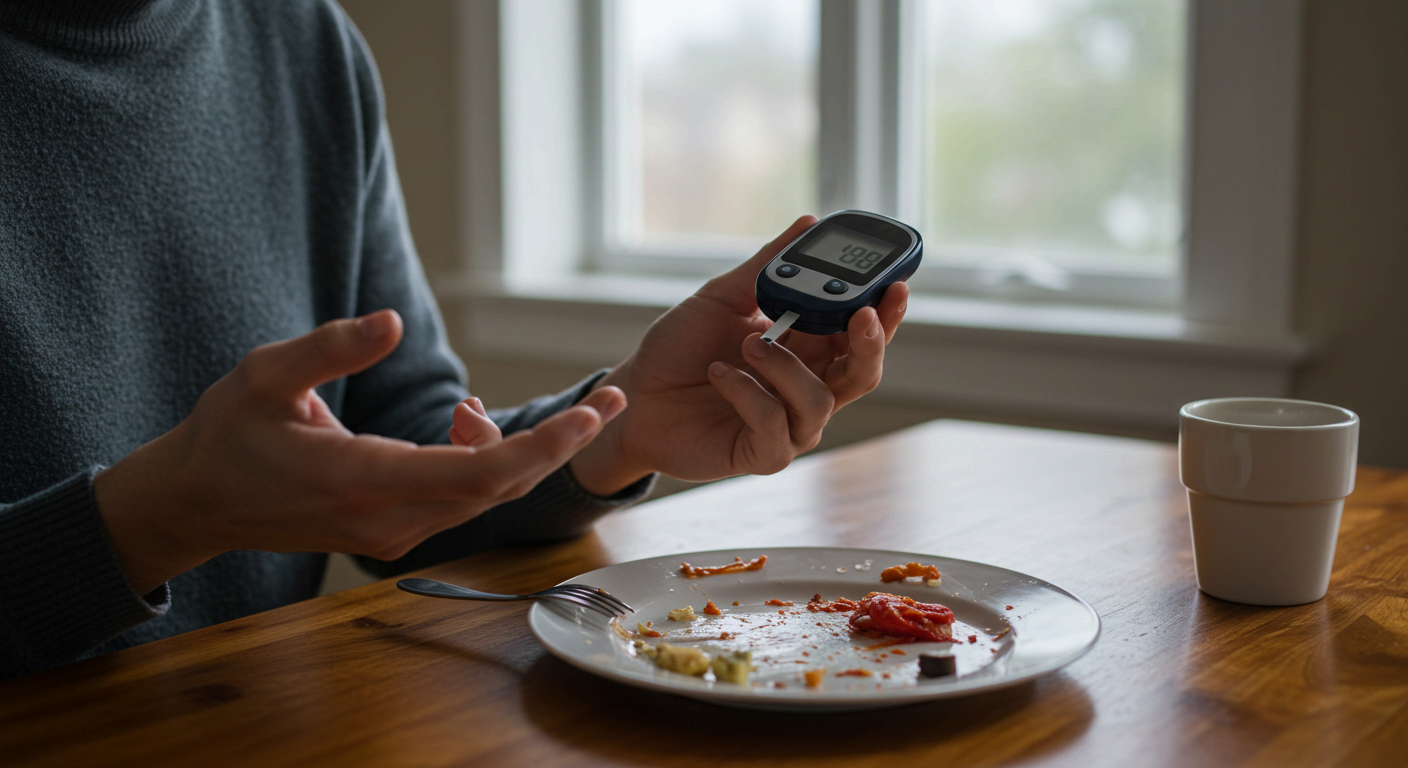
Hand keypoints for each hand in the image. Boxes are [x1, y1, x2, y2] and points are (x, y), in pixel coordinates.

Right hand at [95, 309, 625, 594]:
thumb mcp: (263, 374)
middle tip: (609, 400)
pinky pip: (460, 500)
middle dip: (558, 446)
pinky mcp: (394, 532)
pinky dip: (485, 462)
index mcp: (359, 481)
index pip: (477, 473)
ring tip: (500, 407)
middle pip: (499, 489)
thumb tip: (393, 320)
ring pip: (485, 497)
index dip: (542, 445)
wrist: (198, 504)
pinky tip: (462, 424)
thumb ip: (329, 348)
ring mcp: (393, 533)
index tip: (592, 413)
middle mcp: (388, 519)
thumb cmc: (226, 434)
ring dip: (521, 453)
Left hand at [569, 215, 907, 493]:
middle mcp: (806, 387)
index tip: (895, 284)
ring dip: (786, 367)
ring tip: (748, 343)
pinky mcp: (763, 453)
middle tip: (860, 315)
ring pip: (821, 401)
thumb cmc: (680, 348)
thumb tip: (807, 222)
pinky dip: (749, 394)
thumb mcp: (723, 296)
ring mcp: (788, 424)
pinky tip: (720, 374)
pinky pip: (777, 428)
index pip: (861, 333)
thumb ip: (767, 266)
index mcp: (807, 348)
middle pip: (864, 372)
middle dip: (871, 343)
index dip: (885, 313)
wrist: (635, 394)